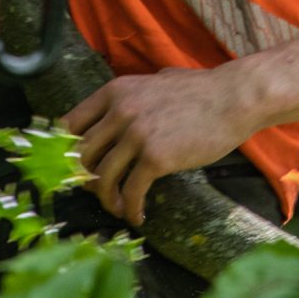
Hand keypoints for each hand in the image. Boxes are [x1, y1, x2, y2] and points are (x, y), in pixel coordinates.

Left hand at [60, 67, 259, 225]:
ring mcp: (136, 134)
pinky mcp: (156, 157)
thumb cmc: (202, 91)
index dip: (64, 151)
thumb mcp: (158, 82)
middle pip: (81, 154)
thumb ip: (134, 96)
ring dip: (106, 199)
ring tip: (118, 208)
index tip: (70, 168)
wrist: (234, 98)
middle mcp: (120, 111)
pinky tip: (137, 215)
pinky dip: (130, 208)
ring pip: (102, 177)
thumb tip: (122, 109)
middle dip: (84, 179)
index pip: (70, 123)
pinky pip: (131, 191)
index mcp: (115, 92)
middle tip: (95, 191)